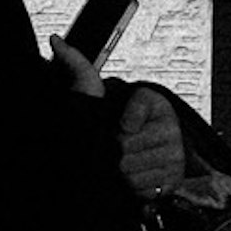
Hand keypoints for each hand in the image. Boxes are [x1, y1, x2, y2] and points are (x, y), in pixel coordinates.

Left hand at [58, 39, 189, 198]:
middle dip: (110, 152)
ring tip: (117, 160)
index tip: (116, 125)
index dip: (116, 127)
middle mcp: (171, 127)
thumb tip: (55, 40)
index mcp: (154, 102)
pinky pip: (142, 190)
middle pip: (125, 150)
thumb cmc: (115, 116)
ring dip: (118, 172)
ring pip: (131, 172)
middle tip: (109, 146)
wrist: (140, 146)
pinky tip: (128, 176)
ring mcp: (175, 155)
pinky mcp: (173, 180)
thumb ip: (78, 67)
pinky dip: (130, 187)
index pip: (128, 121)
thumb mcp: (100, 90)